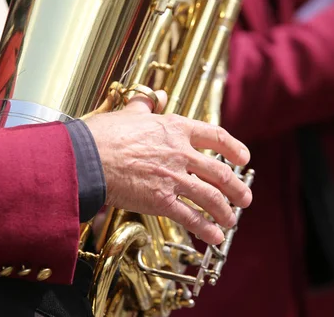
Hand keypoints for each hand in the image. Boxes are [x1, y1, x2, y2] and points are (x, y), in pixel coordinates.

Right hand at [83, 91, 251, 245]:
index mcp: (176, 129)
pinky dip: (206, 229)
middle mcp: (181, 153)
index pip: (216, 136)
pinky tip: (214, 237)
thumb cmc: (104, 135)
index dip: (234, 148)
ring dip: (225, 211)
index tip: (243, 157)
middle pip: (220, 172)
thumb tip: (150, 97)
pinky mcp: (161, 201)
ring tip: (231, 220)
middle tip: (244, 198)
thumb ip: (144, 106)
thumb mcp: (130, 113)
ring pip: (211, 197)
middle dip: (236, 188)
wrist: (88, 158)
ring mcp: (174, 178)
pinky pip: (191, 217)